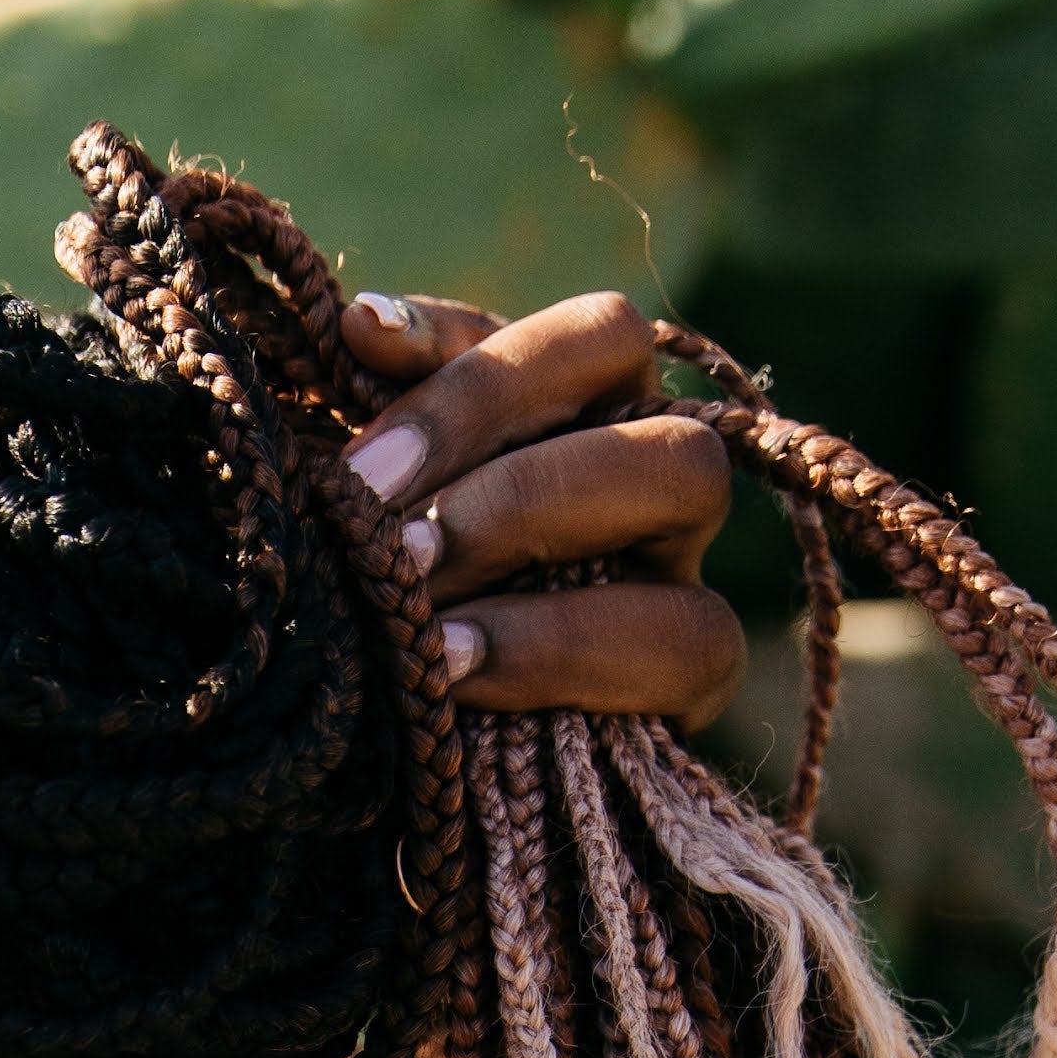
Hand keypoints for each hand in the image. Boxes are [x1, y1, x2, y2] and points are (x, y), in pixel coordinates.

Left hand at [337, 288, 743, 731]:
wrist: (382, 735)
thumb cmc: (379, 582)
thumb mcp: (372, 489)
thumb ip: (374, 403)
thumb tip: (364, 323)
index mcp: (588, 406)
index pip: (595, 335)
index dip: (481, 366)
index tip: (361, 399)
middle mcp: (651, 465)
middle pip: (646, 398)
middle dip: (509, 467)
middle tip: (389, 530)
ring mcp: (685, 563)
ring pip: (689, 480)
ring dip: (542, 529)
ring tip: (417, 600)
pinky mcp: (695, 675)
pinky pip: (689, 643)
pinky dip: (558, 653)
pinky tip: (449, 672)